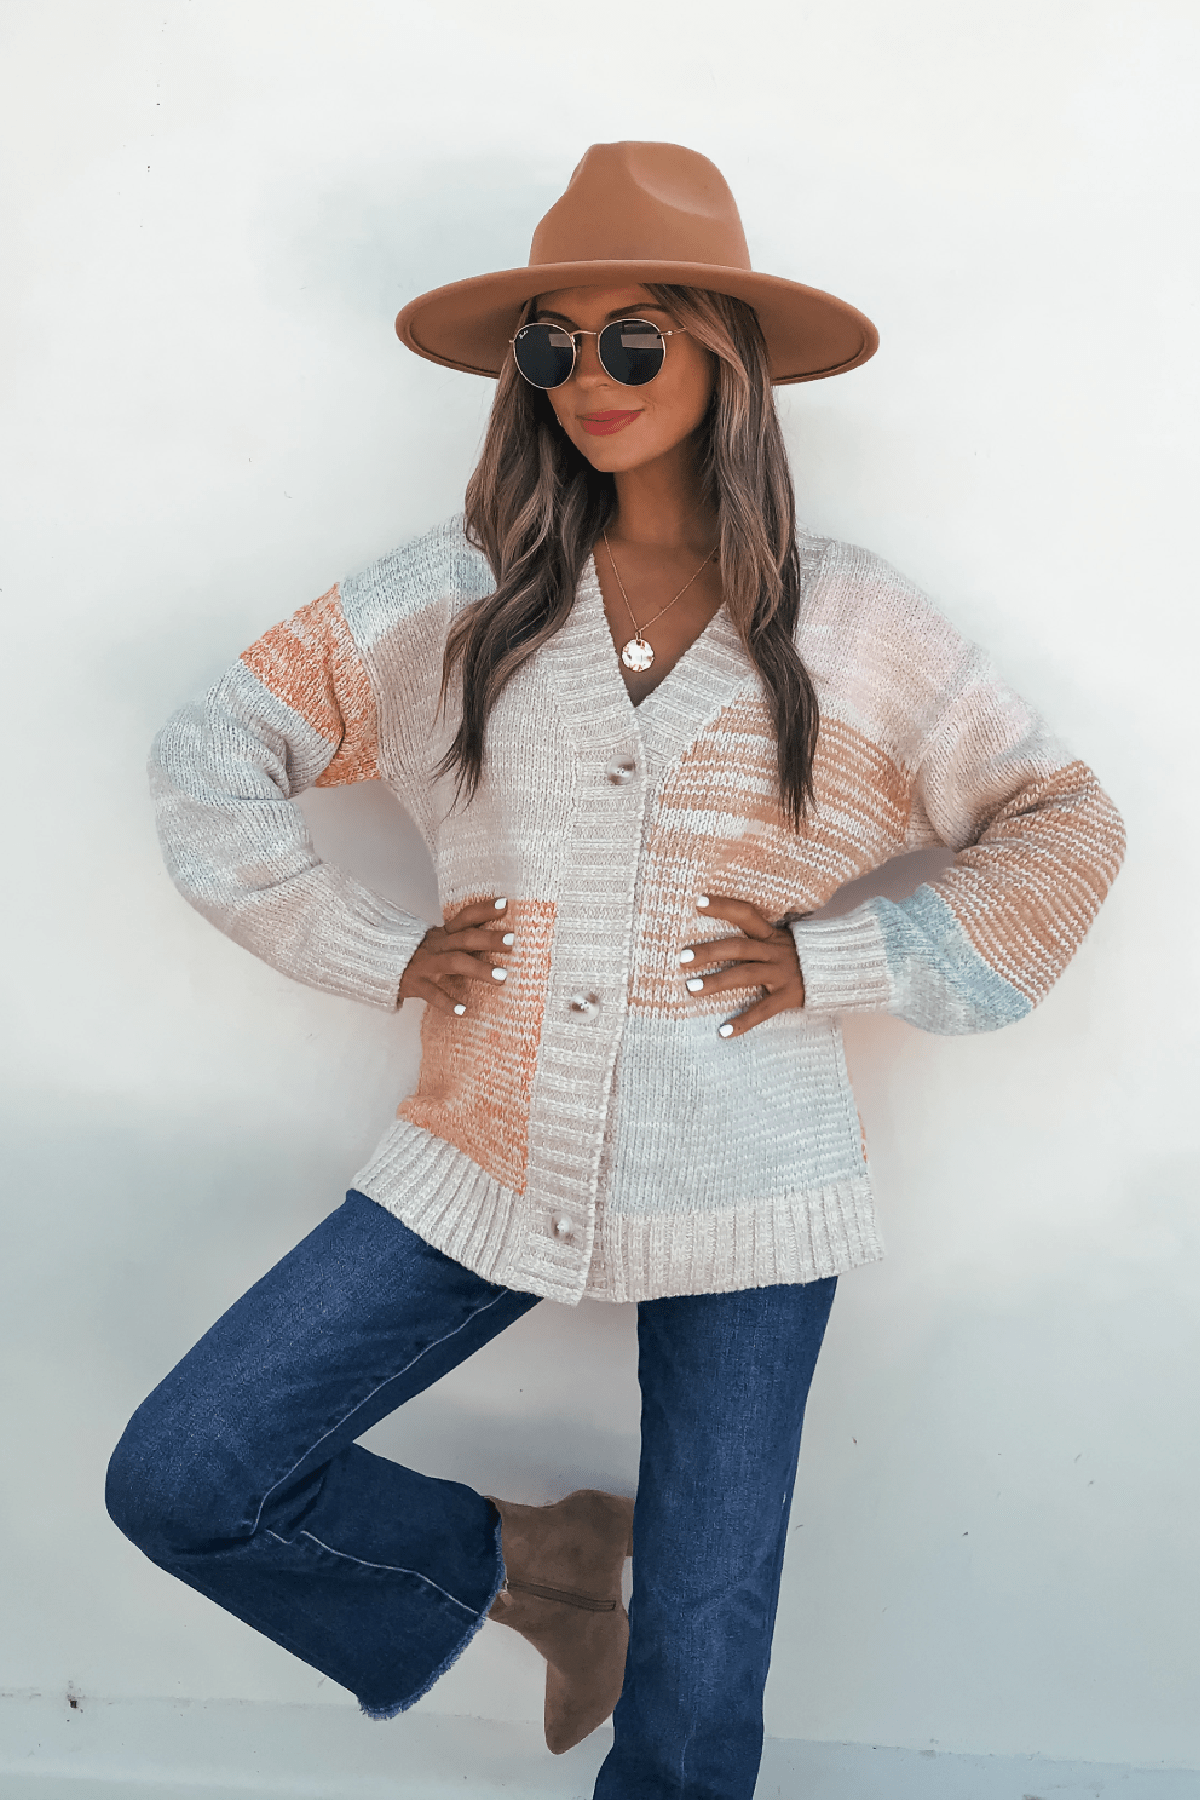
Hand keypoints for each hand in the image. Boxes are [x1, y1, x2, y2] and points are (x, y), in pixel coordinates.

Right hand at [400, 896, 510, 1017]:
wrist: (380, 963)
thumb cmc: (420, 954)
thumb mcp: (439, 941)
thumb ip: (462, 940)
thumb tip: (499, 941)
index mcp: (445, 933)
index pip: (466, 916)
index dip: (485, 909)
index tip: (506, 904)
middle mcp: (438, 945)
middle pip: (466, 938)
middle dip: (489, 939)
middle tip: (512, 941)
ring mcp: (427, 964)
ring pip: (455, 962)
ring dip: (479, 968)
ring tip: (502, 977)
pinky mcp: (417, 984)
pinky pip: (433, 994)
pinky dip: (448, 1003)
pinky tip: (463, 1011)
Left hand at [678, 895, 805, 1038]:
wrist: (839, 972)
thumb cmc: (800, 956)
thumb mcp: (782, 939)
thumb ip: (758, 936)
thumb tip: (720, 932)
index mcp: (770, 935)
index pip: (746, 914)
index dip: (724, 906)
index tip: (699, 901)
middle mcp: (774, 951)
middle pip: (738, 948)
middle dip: (709, 951)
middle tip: (682, 958)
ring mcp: (780, 974)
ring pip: (745, 975)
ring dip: (717, 982)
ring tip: (691, 989)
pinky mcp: (786, 997)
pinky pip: (763, 1010)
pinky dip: (743, 1021)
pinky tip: (723, 1032)